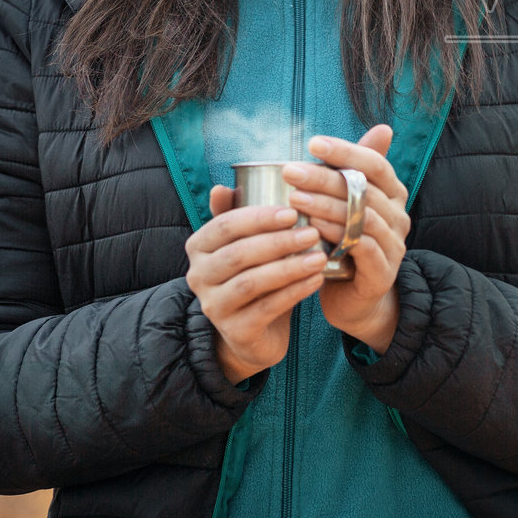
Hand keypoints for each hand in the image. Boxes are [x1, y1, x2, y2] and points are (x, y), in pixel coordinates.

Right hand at [185, 189, 326, 383]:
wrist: (255, 330)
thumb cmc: (253, 274)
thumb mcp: (244, 243)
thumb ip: (235, 214)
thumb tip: (221, 186)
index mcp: (198, 247)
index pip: (225, 226)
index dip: (259, 218)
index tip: (293, 212)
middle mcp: (198, 276)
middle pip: (238, 254)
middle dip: (278, 241)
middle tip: (312, 232)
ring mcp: (213, 306)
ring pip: (251, 282)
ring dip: (289, 267)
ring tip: (320, 256)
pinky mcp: (234, 331)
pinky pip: (266, 308)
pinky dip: (294, 292)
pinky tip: (317, 280)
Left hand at [288, 125, 407, 353]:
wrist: (355, 299)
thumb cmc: (345, 245)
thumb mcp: (346, 206)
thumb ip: (349, 173)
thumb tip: (365, 131)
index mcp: (393, 194)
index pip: (375, 163)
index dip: (346, 151)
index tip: (312, 143)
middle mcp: (398, 216)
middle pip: (364, 189)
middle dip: (324, 177)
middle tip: (291, 171)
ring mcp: (394, 245)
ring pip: (363, 217)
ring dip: (326, 205)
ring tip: (294, 198)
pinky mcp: (383, 272)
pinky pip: (362, 248)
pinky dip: (337, 235)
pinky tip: (312, 228)